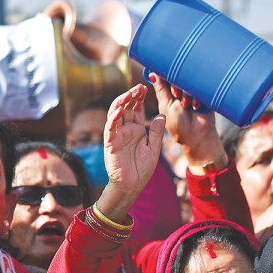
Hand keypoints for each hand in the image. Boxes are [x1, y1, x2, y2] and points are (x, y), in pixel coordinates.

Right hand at [102, 85, 165, 210]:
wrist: (132, 185)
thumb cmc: (142, 169)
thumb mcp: (154, 148)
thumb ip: (157, 132)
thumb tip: (162, 114)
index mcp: (137, 129)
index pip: (137, 108)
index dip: (140, 98)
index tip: (146, 87)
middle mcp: (125, 129)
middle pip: (126, 107)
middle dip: (131, 96)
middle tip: (139, 87)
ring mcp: (116, 135)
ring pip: (115, 113)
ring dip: (121, 102)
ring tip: (129, 94)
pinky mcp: (110, 143)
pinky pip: (110, 128)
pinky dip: (114, 118)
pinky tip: (120, 110)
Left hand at [149, 74, 223, 165]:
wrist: (197, 136)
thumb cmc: (178, 123)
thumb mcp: (166, 105)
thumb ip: (161, 89)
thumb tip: (152, 73)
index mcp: (169, 92)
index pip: (166, 77)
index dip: (164, 75)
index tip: (164, 79)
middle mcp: (181, 90)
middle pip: (177, 77)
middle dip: (176, 86)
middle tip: (175, 95)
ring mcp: (193, 91)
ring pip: (189, 81)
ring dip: (186, 93)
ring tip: (186, 105)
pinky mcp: (204, 94)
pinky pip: (201, 87)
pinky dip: (196, 96)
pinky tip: (195, 106)